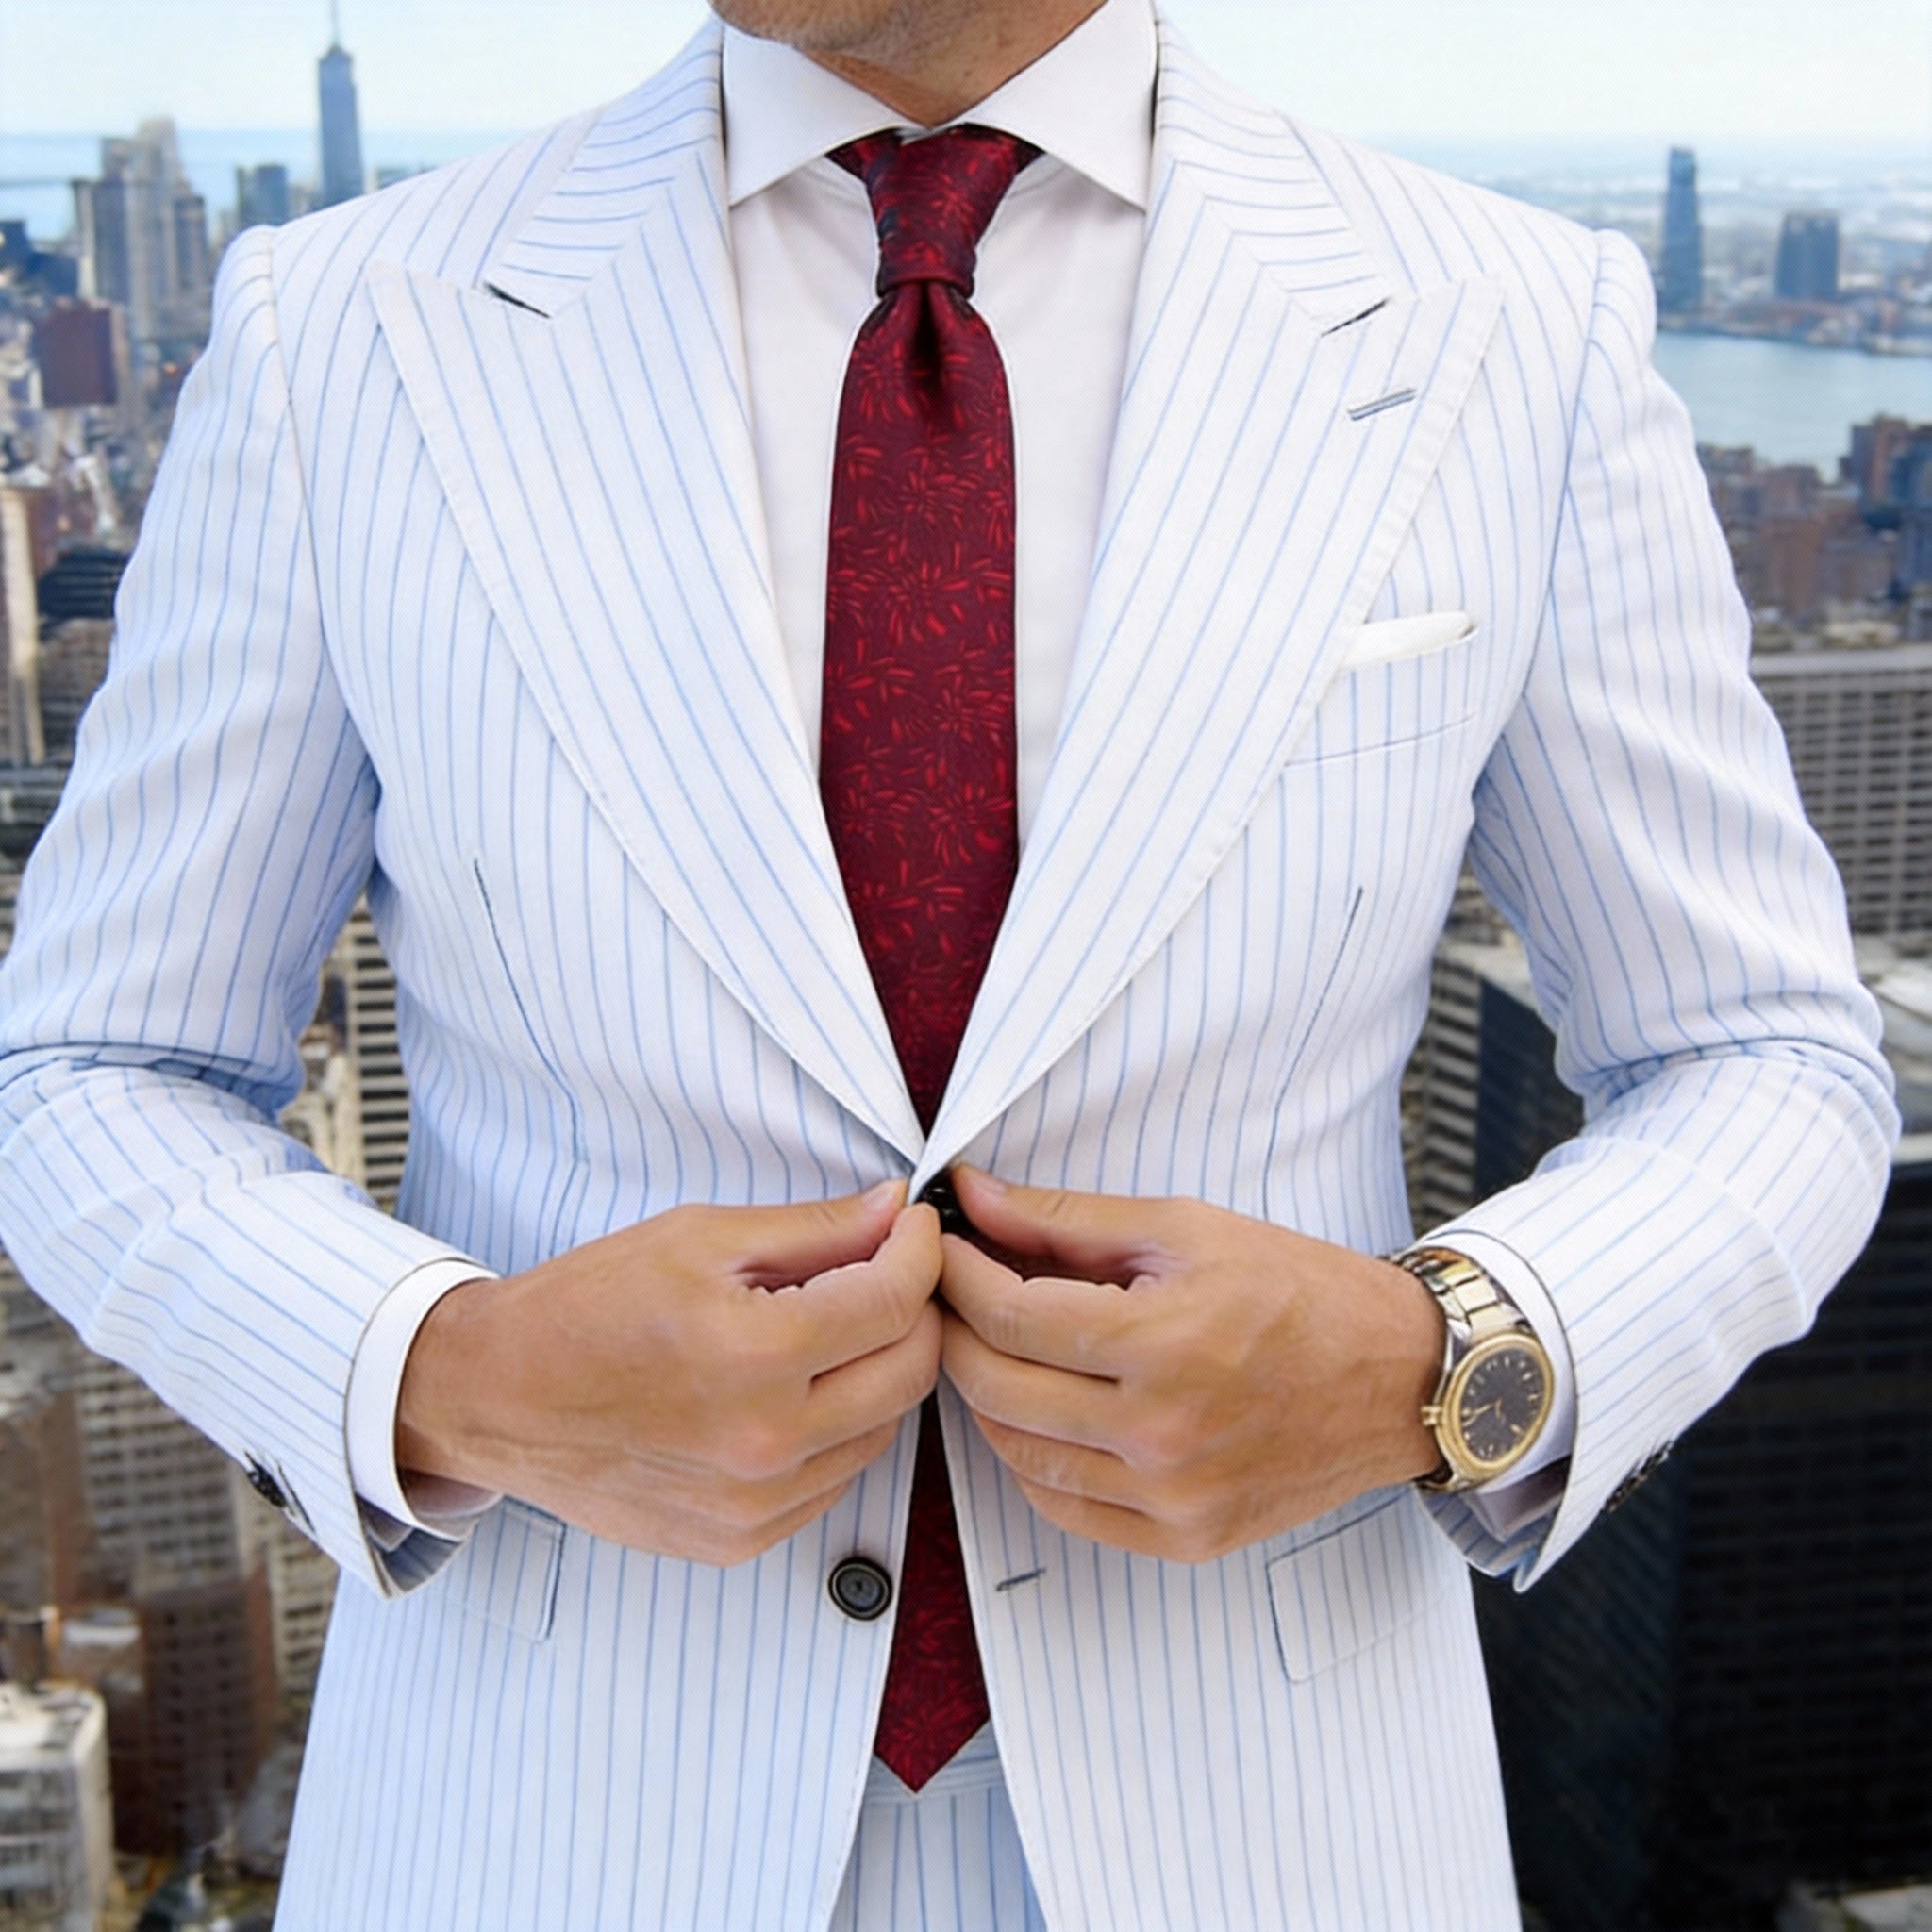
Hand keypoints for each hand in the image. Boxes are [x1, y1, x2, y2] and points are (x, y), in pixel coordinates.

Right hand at [396, 1185, 941, 1564]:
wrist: (496, 1397)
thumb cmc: (584, 1308)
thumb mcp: (698, 1238)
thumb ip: (813, 1229)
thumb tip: (894, 1211)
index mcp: (754, 1356)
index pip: (894, 1301)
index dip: (921, 1250)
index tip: (914, 1226)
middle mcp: (765, 1442)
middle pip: (910, 1371)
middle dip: (915, 1308)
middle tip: (886, 1270)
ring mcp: (755, 1504)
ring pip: (883, 1428)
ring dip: (879, 1370)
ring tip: (831, 1328)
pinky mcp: (741, 1540)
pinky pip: (836, 1478)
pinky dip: (838, 1428)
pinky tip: (796, 1390)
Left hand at [938, 1169, 1443, 1562]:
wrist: (1399, 1378)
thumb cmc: (1300, 1291)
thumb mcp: (1185, 1230)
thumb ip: (1067, 1220)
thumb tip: (973, 1197)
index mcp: (1164, 1342)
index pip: (1008, 1315)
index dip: (957, 1275)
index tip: (945, 1248)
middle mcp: (1163, 1433)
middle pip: (996, 1387)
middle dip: (956, 1331)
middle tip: (953, 1294)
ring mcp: (1172, 1498)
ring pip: (1017, 1454)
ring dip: (987, 1396)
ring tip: (997, 1346)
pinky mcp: (1184, 1539)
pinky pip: (1063, 1508)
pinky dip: (1032, 1458)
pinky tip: (1042, 1411)